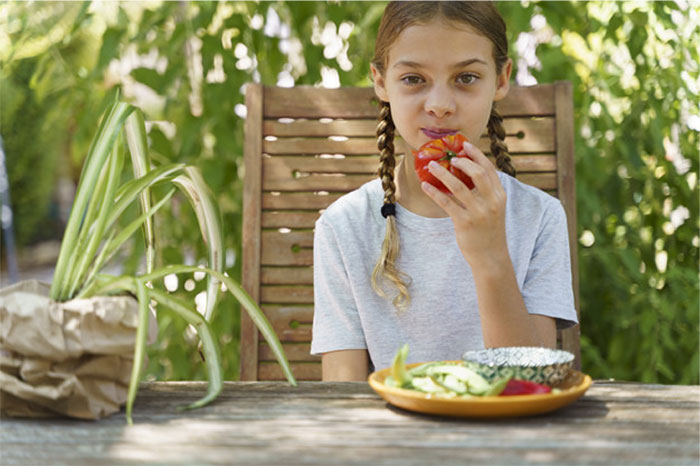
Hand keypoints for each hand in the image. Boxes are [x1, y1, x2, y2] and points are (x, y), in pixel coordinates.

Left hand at [420, 140, 508, 270]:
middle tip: (449, 158)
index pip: (489, 169)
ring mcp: (478, 212)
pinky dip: (434, 192)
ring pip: (458, 186)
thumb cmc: (489, 230)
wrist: (491, 256)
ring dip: (443, 173)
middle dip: (462, 161)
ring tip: (432, 166)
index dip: (477, 154)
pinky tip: (425, 186)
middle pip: (477, 173)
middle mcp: (492, 202)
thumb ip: (487, 192)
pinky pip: (447, 203)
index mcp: (500, 195)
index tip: (465, 144)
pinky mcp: (465, 223)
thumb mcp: (494, 209)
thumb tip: (468, 172)